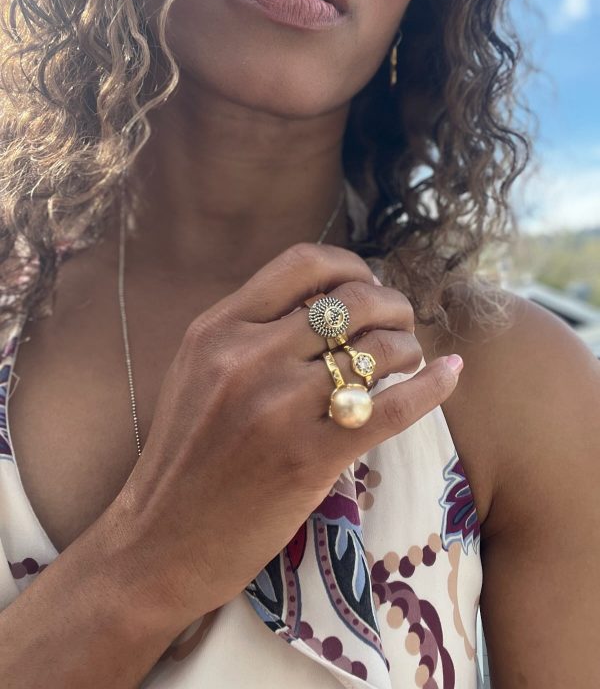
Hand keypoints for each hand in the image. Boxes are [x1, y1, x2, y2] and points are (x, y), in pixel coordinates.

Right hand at [118, 243, 461, 624]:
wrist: (159, 541)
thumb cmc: (184, 459)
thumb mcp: (197, 373)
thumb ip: (249, 332)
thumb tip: (323, 305)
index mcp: (218, 329)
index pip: (303, 264)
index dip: (350, 265)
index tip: (367, 283)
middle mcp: (248, 357)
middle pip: (352, 301)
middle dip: (392, 303)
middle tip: (401, 321)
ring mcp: (279, 407)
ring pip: (377, 349)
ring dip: (409, 346)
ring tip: (411, 357)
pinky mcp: (308, 458)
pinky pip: (392, 408)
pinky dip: (431, 387)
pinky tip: (450, 375)